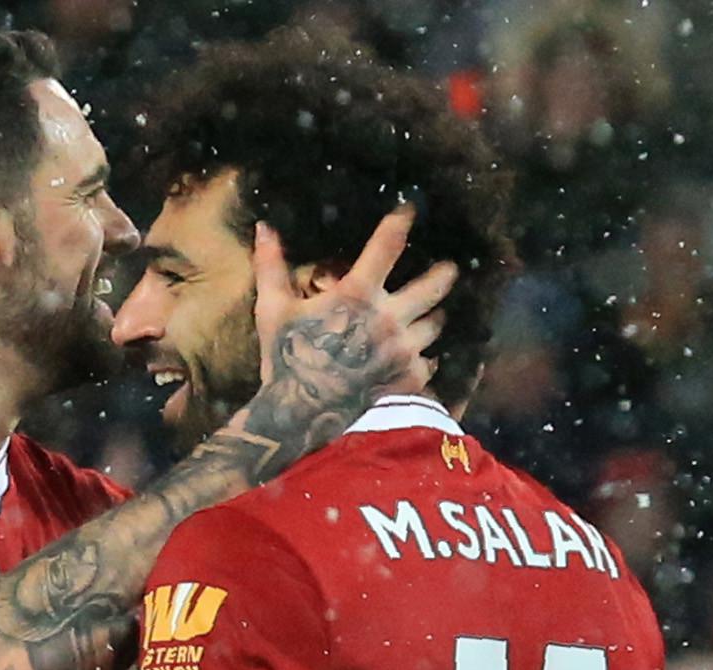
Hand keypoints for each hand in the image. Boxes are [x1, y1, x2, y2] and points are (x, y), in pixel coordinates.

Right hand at [249, 204, 456, 428]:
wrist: (299, 415)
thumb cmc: (285, 358)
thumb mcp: (273, 310)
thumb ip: (271, 267)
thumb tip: (264, 228)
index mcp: (357, 295)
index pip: (387, 245)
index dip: (401, 223)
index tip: (409, 211)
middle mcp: (389, 317)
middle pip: (433, 286)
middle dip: (443, 275)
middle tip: (448, 270)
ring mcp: (403, 349)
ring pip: (434, 325)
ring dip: (432, 318)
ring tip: (432, 317)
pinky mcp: (409, 378)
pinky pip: (429, 362)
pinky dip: (425, 358)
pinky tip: (420, 358)